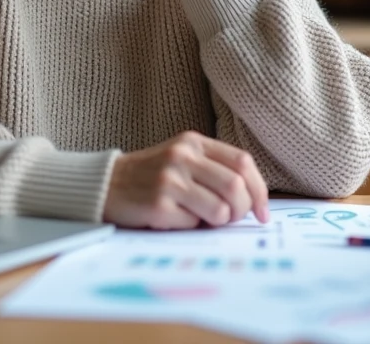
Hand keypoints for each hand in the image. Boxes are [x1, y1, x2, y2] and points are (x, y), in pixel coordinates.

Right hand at [102, 131, 269, 228]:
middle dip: (242, 210)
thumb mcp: (181, 158)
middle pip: (236, 186)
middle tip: (232, 219)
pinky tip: (175, 218)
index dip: (260, 190)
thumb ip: (213, 168)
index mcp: (193, 141)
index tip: (263, 212)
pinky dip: (191, 227)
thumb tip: (253, 199)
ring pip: (221, 210)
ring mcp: (170, 180)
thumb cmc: (150, 176)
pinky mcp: (158, 204)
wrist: (105, 184)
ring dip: (218, 222)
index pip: (243, 162)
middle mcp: (182, 156)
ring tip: (202, 218)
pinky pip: (194, 224)